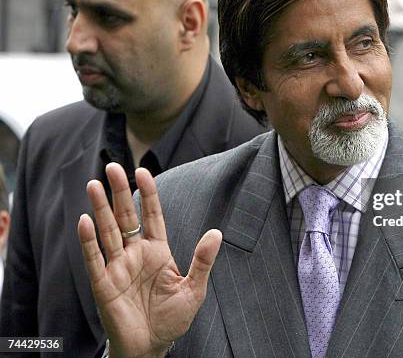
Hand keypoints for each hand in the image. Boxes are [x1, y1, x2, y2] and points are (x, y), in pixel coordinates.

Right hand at [78, 163, 221, 357]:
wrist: (151, 347)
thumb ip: (203, 261)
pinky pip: (95, 259)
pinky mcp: (104, 284)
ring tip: (94, 184)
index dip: (147, 193)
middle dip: (119, 191)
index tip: (142, 171)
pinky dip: (89, 241)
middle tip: (113, 166)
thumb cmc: (172, 318)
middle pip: (126, 216)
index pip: (151, 215)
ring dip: (100, 208)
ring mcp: (118, 267)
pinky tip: (84, 221)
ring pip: (108, 232)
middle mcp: (136, 254)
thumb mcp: (193, 288)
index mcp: (157, 251)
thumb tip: (216, 232)